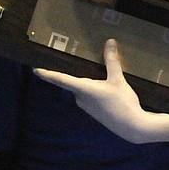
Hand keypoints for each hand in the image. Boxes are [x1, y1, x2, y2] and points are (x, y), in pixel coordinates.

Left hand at [34, 39, 155, 143]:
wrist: (132, 127)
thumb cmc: (123, 104)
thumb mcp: (118, 79)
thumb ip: (112, 60)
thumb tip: (109, 42)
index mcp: (84, 89)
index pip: (61, 80)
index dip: (48, 74)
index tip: (35, 70)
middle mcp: (81, 98)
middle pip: (74, 81)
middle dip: (75, 71)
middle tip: (72, 58)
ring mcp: (87, 106)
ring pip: (83, 88)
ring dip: (87, 80)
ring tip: (95, 68)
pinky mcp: (93, 111)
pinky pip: (88, 95)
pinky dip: (93, 88)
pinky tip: (105, 86)